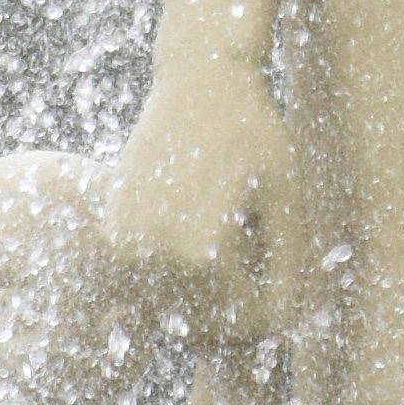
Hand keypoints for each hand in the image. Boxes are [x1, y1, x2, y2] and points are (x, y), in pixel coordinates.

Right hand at [110, 51, 306, 342]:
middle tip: (262, 252)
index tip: (289, 286)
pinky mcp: (112, 230)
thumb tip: (283, 327)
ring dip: (211, 291)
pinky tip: (208, 226)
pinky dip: (183, 270)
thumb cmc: (255, 133)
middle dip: (241, 303)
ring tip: (238, 235)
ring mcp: (126, 244)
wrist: (200, 78)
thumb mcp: (289, 200)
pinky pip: (156, 279)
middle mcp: (153, 255)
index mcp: (201, 254)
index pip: (245, 322)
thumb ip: (291, 267)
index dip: (275, 312)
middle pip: (209, 321)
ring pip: (179, 305)